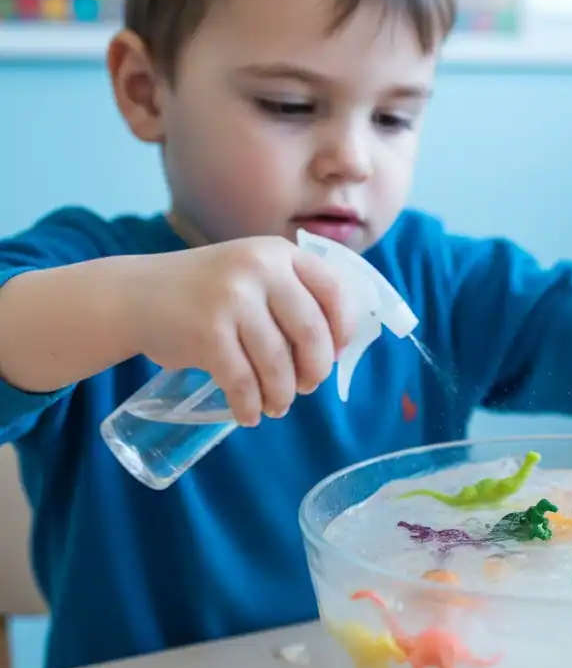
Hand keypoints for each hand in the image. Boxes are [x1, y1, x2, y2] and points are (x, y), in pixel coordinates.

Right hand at [128, 237, 347, 425]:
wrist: (134, 294)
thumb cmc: (207, 294)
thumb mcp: (253, 276)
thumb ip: (292, 297)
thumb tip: (335, 351)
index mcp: (279, 253)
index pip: (334, 292)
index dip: (342, 331)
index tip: (334, 355)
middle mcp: (259, 268)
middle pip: (312, 333)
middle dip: (315, 371)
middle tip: (306, 387)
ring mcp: (232, 298)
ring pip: (278, 364)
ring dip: (282, 395)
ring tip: (276, 406)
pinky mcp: (207, 331)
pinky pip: (243, 382)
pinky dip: (249, 406)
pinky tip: (249, 414)